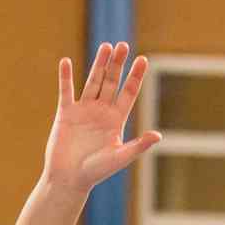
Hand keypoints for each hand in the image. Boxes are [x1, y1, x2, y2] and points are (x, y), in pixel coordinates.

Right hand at [43, 41, 161, 195]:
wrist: (69, 179)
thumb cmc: (96, 172)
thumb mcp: (120, 157)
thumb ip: (138, 145)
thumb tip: (158, 136)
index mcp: (116, 120)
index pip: (128, 93)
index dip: (135, 76)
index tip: (143, 59)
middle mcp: (101, 112)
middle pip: (111, 82)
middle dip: (118, 64)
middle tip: (123, 45)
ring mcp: (83, 110)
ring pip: (92, 81)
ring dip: (98, 64)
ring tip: (106, 46)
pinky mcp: (65, 113)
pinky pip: (66, 91)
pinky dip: (65, 77)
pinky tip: (66, 62)